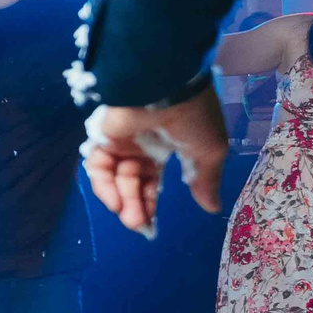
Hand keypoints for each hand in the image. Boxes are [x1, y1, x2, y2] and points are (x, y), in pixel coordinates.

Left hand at [82, 88, 228, 234]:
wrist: (166, 86)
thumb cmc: (193, 118)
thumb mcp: (209, 152)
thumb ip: (206, 180)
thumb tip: (213, 208)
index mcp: (168, 147)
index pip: (154, 181)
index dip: (151, 202)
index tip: (152, 226)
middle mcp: (142, 146)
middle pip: (134, 183)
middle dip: (137, 206)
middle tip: (140, 226)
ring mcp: (121, 142)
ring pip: (116, 178)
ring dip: (122, 200)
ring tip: (132, 219)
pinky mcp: (103, 137)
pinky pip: (99, 167)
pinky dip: (105, 185)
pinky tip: (116, 202)